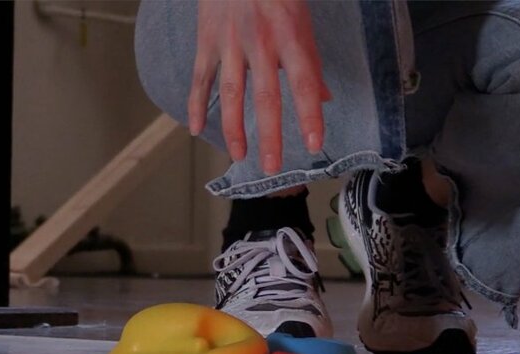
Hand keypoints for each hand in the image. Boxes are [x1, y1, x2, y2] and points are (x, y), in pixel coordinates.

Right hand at [189, 0, 330, 174]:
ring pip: (231, 92)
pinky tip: (195, 128)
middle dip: (269, 135)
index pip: (303, 82)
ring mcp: (230, 42)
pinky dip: (196, 104)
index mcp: (290, 36)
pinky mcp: (207, 40)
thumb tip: (323, 97)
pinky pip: (201, 77)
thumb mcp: (301, 20)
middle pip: (265, 96)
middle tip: (272, 167)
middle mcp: (260, 41)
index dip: (309, 115)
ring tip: (240, 156)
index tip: (313, 144)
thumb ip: (310, 60)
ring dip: (234, 128)